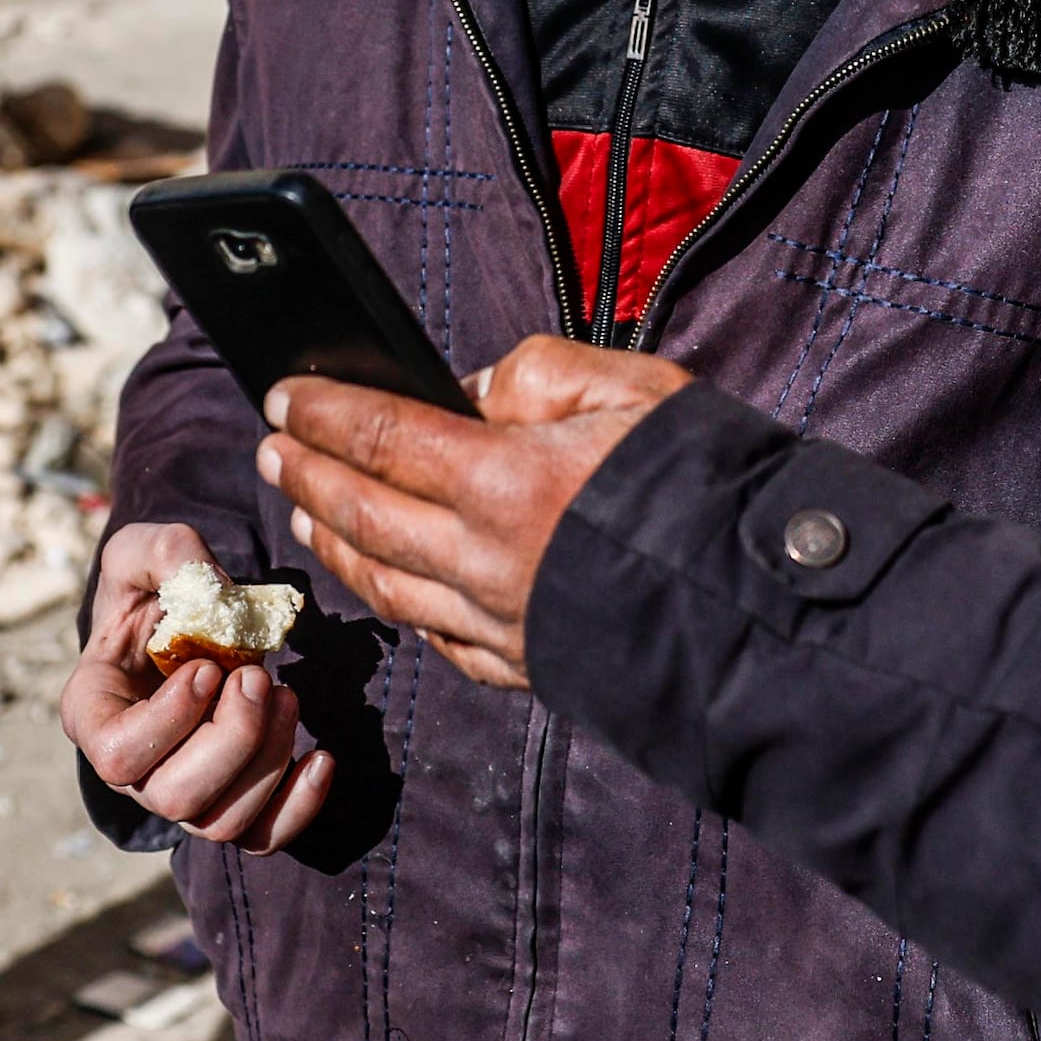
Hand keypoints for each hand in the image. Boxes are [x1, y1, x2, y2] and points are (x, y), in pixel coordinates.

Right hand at [57, 518, 334, 849]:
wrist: (183, 620)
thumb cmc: (153, 589)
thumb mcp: (145, 551)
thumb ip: (168, 554)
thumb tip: (214, 593)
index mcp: (93, 713)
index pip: (117, 754)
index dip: (167, 722)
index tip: (204, 668)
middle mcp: (131, 770)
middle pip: (175, 797)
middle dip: (231, 739)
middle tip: (258, 676)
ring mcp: (180, 793)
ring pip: (220, 823)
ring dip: (266, 763)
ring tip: (286, 696)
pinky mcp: (230, 801)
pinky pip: (262, 837)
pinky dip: (299, 807)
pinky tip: (322, 758)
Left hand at [254, 339, 689, 691]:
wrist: (768, 603)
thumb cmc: (708, 481)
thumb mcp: (634, 388)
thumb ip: (540, 374)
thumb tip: (472, 389)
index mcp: (508, 480)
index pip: (382, 436)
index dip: (324, 413)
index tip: (284, 394)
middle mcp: (485, 559)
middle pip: (365, 512)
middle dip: (307, 475)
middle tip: (271, 446)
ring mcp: (499, 622)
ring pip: (385, 584)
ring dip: (334, 542)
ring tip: (304, 512)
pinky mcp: (524, 666)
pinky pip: (435, 637)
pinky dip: (394, 604)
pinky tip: (381, 584)